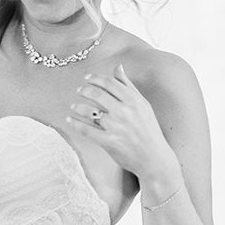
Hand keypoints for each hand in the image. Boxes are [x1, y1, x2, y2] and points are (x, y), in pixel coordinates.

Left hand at [65, 64, 173, 180]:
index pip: (110, 83)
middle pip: (98, 94)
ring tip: (74, 106)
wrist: (154, 157)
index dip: (95, 78)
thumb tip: (118, 67)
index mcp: (133, 100)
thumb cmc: (149, 129)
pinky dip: (76, 124)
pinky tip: (70, 120)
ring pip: (90, 111)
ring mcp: (116, 127)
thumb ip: (128, 86)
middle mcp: (124, 111)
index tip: (87, 77)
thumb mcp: (143, 104)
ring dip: (78, 107)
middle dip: (85, 90)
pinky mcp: (109, 141)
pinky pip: (87, 130)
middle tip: (79, 90)